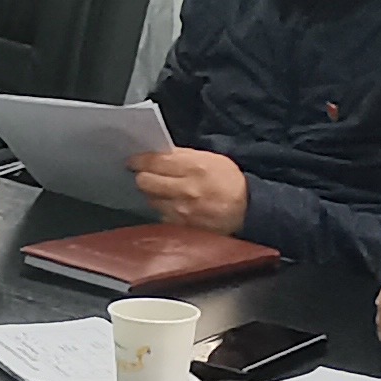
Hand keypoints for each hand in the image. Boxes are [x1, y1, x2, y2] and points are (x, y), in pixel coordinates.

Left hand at [128, 148, 249, 233]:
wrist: (247, 209)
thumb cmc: (229, 181)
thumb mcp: (210, 159)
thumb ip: (183, 156)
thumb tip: (158, 154)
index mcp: (193, 167)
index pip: (154, 162)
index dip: (139, 160)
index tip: (133, 161)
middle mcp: (185, 189)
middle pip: (145, 182)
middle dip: (143, 177)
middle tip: (145, 174)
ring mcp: (182, 210)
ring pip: (151, 200)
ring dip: (153, 194)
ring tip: (162, 190)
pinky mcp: (182, 226)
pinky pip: (161, 215)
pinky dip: (163, 209)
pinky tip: (172, 204)